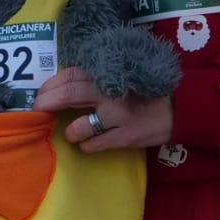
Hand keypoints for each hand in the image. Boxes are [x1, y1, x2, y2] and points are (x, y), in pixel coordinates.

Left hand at [34, 67, 173, 151]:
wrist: (181, 107)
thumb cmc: (149, 89)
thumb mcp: (126, 74)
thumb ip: (101, 76)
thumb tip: (67, 83)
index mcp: (109, 74)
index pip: (71, 75)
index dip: (51, 85)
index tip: (41, 93)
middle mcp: (110, 93)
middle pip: (68, 95)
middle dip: (47, 103)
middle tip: (38, 110)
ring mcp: (117, 116)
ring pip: (78, 127)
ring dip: (70, 131)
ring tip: (73, 131)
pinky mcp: (125, 137)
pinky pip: (94, 145)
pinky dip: (86, 145)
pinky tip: (89, 143)